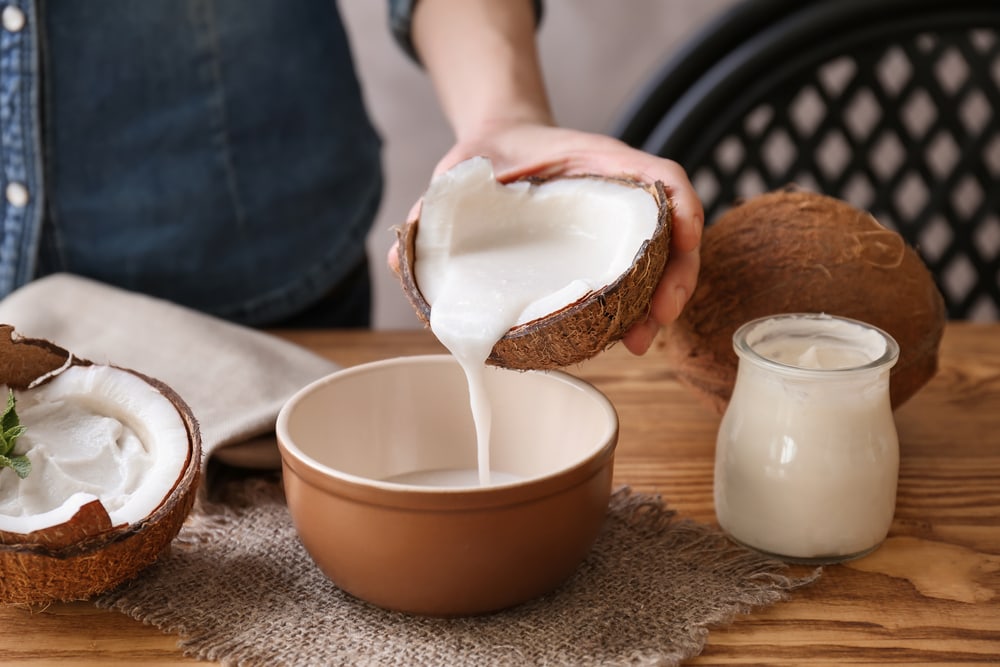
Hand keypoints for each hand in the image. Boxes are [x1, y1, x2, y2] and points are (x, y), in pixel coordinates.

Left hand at [388, 121, 703, 355]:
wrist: (494, 147)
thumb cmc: (484, 158)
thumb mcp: (459, 172)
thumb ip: (434, 208)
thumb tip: (401, 261)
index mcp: (601, 161)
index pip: (664, 180)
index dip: (681, 218)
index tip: (679, 253)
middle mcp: (620, 190)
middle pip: (673, 233)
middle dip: (674, 283)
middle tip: (649, 330)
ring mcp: (615, 220)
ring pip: (660, 260)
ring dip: (659, 303)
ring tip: (637, 343)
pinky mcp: (602, 245)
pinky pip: (634, 273)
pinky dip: (635, 302)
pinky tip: (617, 333)